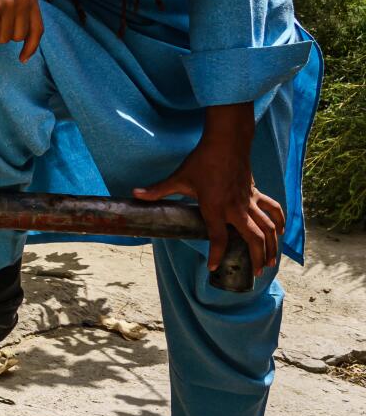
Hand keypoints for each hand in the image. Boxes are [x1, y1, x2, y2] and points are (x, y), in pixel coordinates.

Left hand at [134, 103, 281, 272]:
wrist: (227, 142)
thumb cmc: (202, 161)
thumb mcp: (179, 178)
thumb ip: (158, 190)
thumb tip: (134, 193)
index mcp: (216, 207)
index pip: (218, 237)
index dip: (216, 254)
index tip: (213, 266)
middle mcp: (236, 207)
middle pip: (252, 237)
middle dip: (256, 257)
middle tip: (255, 274)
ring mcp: (250, 201)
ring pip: (267, 227)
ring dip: (270, 245)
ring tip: (270, 263)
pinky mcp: (256, 193)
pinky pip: (273, 209)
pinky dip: (279, 221)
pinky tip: (280, 233)